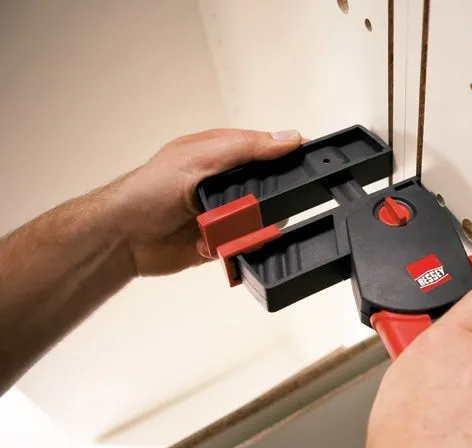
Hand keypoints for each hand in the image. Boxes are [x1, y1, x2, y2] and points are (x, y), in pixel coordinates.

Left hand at [108, 128, 302, 275]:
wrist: (122, 239)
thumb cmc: (147, 191)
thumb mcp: (198, 158)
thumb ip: (244, 147)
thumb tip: (287, 139)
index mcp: (221, 154)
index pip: (268, 149)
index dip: (289, 155)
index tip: (311, 159)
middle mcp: (226, 183)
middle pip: (272, 189)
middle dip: (270, 199)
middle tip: (251, 204)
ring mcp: (226, 213)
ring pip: (264, 220)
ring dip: (252, 226)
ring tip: (229, 227)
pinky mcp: (223, 242)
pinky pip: (249, 246)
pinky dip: (241, 247)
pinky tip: (219, 243)